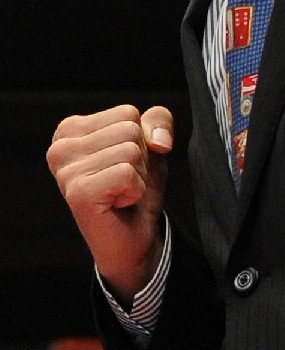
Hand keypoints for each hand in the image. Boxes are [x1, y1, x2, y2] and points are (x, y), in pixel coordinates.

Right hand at [46, 104, 172, 304]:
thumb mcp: (151, 142)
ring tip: (119, 192)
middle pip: (130, 128)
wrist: (134, 237)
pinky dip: (135, 190)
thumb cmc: (136, 185)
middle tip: (122, 182)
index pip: (127, 112)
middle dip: (140, 157)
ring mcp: (66, 171)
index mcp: (70, 130)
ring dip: (138, 175)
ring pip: (131, 149)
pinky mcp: (78, 193)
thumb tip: (160, 140)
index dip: (140, 139)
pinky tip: (118, 204)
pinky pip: (128, 173)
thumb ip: (158, 120)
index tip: (121, 163)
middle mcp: (60, 147)